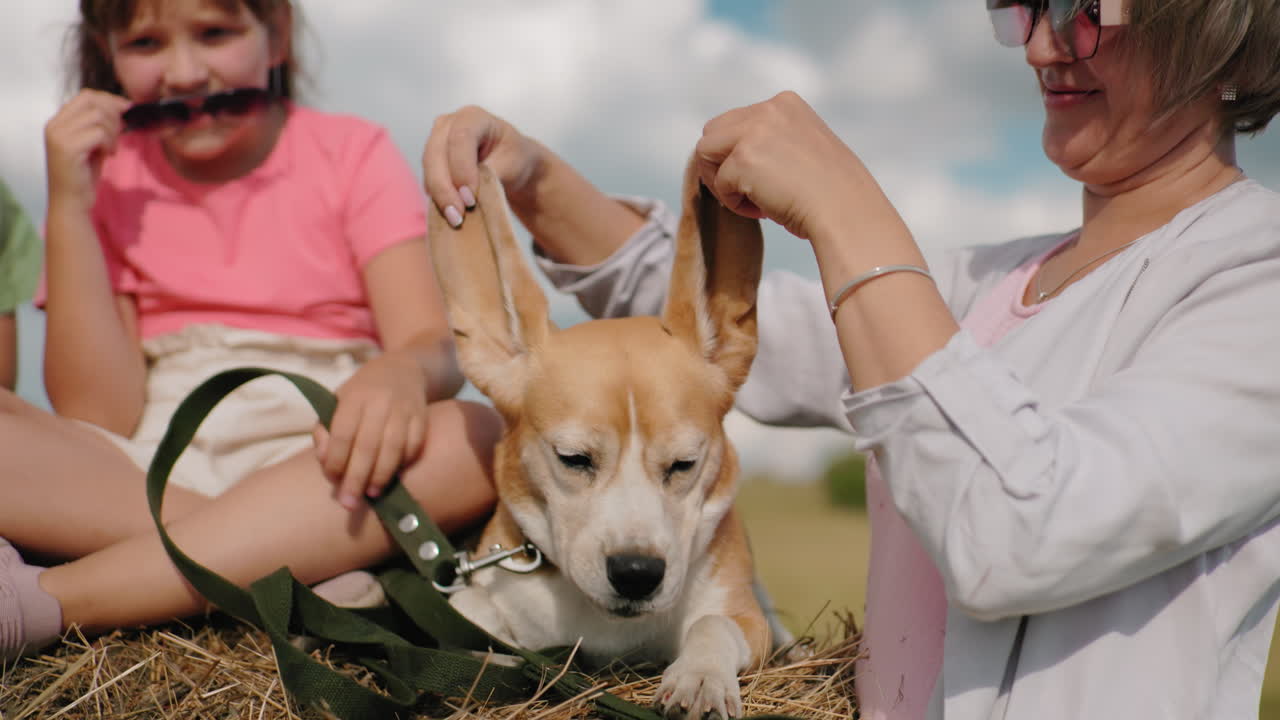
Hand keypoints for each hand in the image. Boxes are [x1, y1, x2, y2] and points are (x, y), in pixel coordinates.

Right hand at [44, 90, 131, 211]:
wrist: (71, 202)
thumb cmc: (83, 175)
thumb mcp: (91, 144)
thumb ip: (99, 124)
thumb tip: (121, 105)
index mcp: (58, 122)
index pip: (86, 95)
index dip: (109, 99)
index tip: (126, 109)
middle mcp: (54, 125)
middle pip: (93, 101)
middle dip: (114, 115)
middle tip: (119, 134)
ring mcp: (58, 135)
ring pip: (98, 116)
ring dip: (113, 132)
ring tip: (111, 149)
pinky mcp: (67, 148)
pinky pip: (99, 133)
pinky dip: (110, 143)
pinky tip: (108, 155)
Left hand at [313, 352, 429, 509]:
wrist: (404, 370)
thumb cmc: (362, 393)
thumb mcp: (337, 402)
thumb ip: (325, 431)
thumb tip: (326, 460)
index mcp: (354, 397)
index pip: (343, 433)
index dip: (337, 460)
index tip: (333, 479)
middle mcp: (380, 402)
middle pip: (368, 445)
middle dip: (357, 478)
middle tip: (349, 504)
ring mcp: (405, 409)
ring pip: (394, 448)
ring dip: (382, 475)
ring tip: (372, 495)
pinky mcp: (423, 418)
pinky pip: (415, 446)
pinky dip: (404, 464)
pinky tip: (393, 478)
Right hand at [421, 105, 545, 226]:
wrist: (512, 164)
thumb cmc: (515, 158)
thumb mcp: (512, 163)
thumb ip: (491, 174)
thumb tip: (468, 194)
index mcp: (473, 117)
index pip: (460, 139)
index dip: (462, 169)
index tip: (471, 198)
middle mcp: (449, 124)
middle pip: (437, 154)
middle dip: (445, 187)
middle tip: (458, 216)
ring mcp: (436, 141)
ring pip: (429, 168)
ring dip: (439, 196)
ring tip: (455, 220)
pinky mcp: (432, 161)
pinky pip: (428, 179)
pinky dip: (437, 198)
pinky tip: (448, 214)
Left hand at [695, 91, 879, 242]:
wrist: (846, 210)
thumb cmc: (832, 192)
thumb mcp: (804, 149)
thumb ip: (772, 142)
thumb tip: (735, 160)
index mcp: (785, 104)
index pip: (738, 121)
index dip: (742, 154)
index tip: (767, 178)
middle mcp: (768, 109)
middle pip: (714, 132)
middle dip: (723, 164)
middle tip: (748, 192)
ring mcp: (753, 131)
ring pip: (706, 152)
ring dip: (722, 181)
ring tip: (753, 201)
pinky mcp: (743, 159)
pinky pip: (719, 184)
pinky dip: (734, 203)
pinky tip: (763, 210)